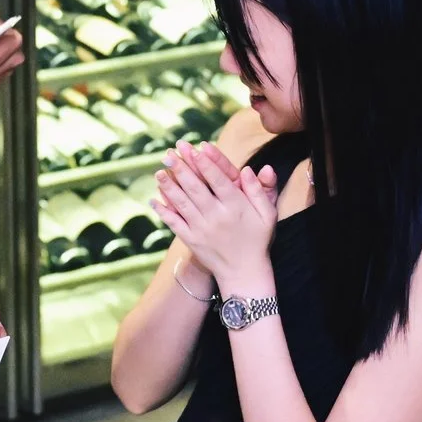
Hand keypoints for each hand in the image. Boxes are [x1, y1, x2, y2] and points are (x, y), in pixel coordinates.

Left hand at [150, 141, 277, 296]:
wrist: (244, 272)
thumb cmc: (257, 239)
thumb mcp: (267, 214)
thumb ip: (259, 190)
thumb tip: (248, 170)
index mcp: (235, 206)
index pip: (218, 180)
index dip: (205, 163)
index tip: (194, 148)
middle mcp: (217, 216)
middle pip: (196, 188)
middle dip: (181, 169)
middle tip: (168, 153)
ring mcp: (201, 229)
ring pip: (182, 203)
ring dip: (169, 186)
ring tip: (159, 171)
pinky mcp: (191, 240)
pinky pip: (174, 223)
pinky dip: (163, 211)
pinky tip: (153, 199)